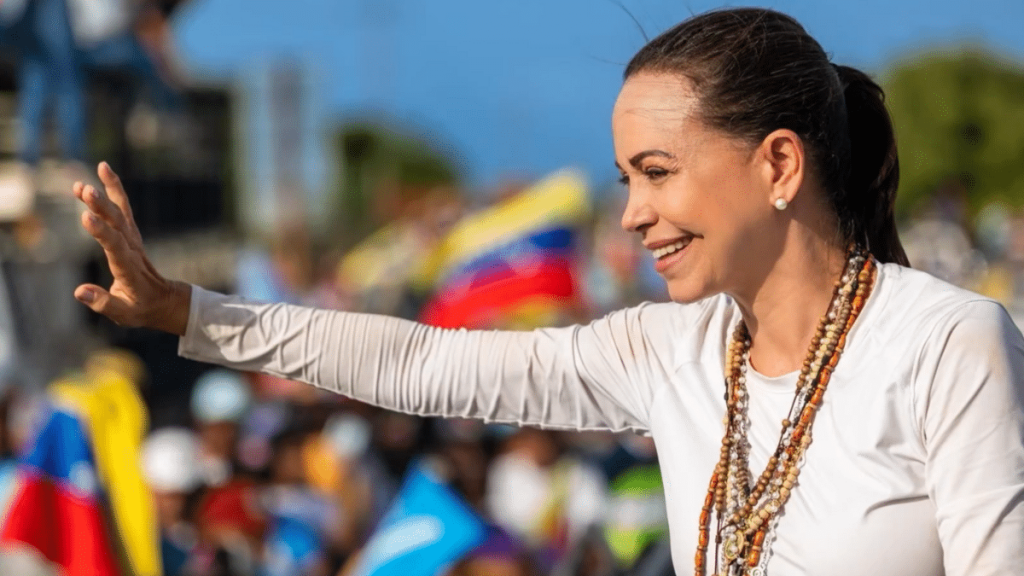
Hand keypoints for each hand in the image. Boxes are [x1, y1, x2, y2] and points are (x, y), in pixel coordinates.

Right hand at [73, 162, 190, 335]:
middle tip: (84, 189)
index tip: (85, 216)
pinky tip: (102, 170)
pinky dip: (114, 188)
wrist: (163, 300)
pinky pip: (122, 207)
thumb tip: (80, 291)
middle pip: (117, 224)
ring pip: (122, 210)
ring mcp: (133, 239)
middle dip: (101, 206)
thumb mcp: (123, 314)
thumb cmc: (140, 308)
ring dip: (109, 189)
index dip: (101, 232)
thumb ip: (103, 302)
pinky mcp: (130, 233)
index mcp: (128, 268)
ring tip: (99, 168)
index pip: (114, 246)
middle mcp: (132, 249)